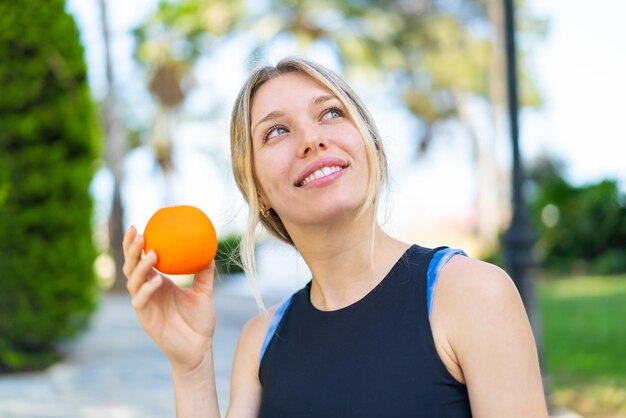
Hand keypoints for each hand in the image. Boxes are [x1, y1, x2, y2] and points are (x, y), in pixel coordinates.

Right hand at [122, 225, 215, 371]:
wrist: (199, 350)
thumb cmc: (199, 322)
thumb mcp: (204, 293)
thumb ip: (204, 273)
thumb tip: (210, 249)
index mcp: (157, 283)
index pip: (141, 259)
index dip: (135, 244)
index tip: (138, 226)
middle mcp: (147, 292)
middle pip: (131, 267)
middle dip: (131, 250)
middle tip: (139, 233)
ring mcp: (145, 305)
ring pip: (133, 282)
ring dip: (141, 267)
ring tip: (152, 253)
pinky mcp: (146, 320)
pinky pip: (142, 302)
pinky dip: (147, 290)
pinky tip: (157, 281)